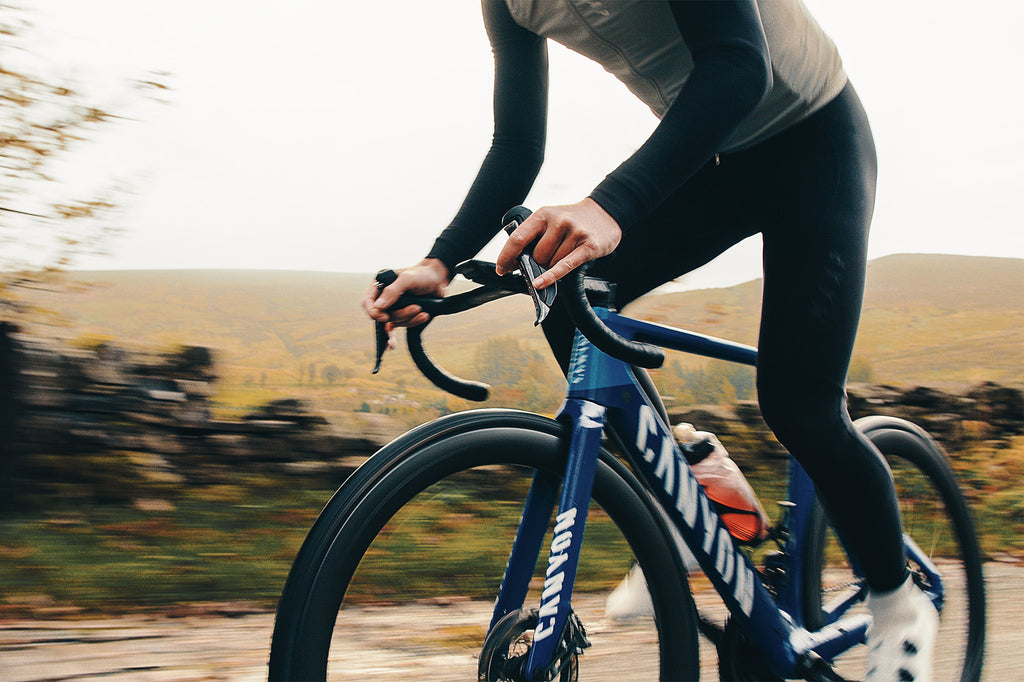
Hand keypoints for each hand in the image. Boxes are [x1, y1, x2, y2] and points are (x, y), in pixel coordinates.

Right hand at [362, 258, 449, 330]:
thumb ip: (392, 291)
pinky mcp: (405, 314)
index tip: (385, 317)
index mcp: (380, 287)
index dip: (374, 312)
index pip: (367, 303)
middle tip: (415, 308)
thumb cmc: (421, 274)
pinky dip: (412, 324)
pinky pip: (404, 325)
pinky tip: (420, 320)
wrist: (438, 279)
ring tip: (422, 310)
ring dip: (409, 319)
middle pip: (383, 317)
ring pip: (395, 323)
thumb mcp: (407, 278)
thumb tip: (379, 307)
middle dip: (400, 315)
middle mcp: (385, 298)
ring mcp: (395, 308)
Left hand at [495, 198, 620, 288]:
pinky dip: (551, 277)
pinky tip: (540, 284)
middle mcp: (558, 221)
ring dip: (553, 266)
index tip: (501, 268)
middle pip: (537, 256)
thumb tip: (516, 262)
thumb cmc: (574, 219)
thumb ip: (535, 236)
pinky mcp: (588, 246)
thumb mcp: (551, 218)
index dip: (506, 256)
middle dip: (538, 263)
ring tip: (565, 253)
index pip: (518, 238)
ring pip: (551, 263)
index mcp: (543, 214)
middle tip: (548, 258)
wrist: (606, 213)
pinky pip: (564, 266)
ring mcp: (574, 233)